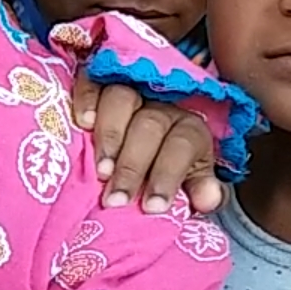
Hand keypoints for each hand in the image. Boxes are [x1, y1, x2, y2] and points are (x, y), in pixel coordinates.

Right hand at [72, 76, 220, 213]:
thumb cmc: (162, 166)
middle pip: (149, 126)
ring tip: (100, 170)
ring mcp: (130, 92)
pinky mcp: (100, 82)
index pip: (182, 145)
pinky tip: (83, 122)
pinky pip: (92, 83)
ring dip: (109, 136)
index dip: (168, 175)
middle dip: (132, 165)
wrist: (147, 141)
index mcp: (188, 129)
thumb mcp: (189, 180)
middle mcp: (161, 106)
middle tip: (116, 199)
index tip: (152, 207)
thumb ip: (200, 189)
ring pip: (122, 100)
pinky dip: (87, 99)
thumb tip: (207, 200)